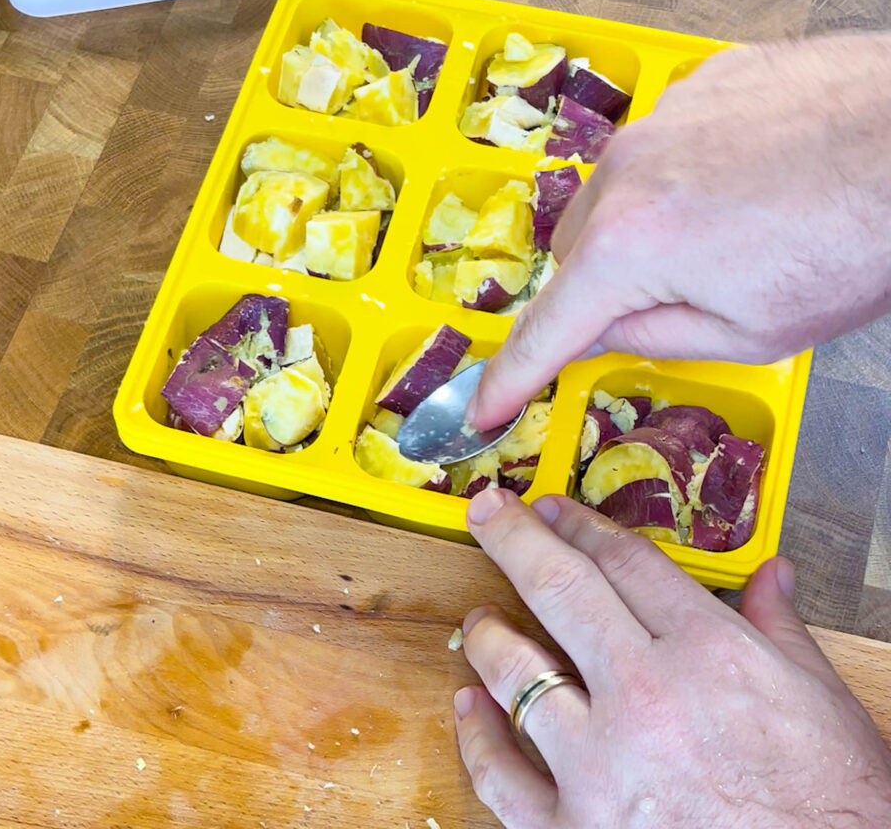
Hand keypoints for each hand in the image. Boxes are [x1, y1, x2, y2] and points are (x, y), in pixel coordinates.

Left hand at [454, 488, 890, 828]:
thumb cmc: (837, 810)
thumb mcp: (826, 704)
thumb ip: (781, 629)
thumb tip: (770, 575)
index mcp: (710, 653)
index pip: (626, 562)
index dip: (582, 524)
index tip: (553, 508)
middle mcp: (646, 697)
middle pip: (559, 589)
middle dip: (513, 538)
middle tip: (487, 511)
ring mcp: (602, 766)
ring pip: (516, 672)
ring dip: (489, 636)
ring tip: (479, 621)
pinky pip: (501, 776)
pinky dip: (477, 738)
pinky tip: (469, 708)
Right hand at [471, 33, 890, 427]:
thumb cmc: (860, 241)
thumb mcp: (752, 333)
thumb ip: (652, 338)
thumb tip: (600, 332)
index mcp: (628, 245)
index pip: (547, 329)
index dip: (509, 378)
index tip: (483, 406)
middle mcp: (624, 171)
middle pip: (574, 252)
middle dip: (604, 287)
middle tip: (671, 300)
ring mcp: (661, 116)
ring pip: (613, 193)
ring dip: (642, 226)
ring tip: (728, 233)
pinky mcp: (703, 81)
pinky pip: (660, 143)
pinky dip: (682, 174)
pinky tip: (745, 183)